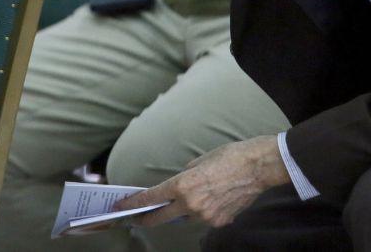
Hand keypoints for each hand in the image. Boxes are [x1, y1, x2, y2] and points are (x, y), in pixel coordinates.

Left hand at [115, 135, 289, 227]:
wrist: (257, 167)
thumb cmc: (227, 158)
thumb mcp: (196, 162)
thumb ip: (182, 178)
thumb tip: (175, 189)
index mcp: (182, 185)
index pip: (151, 198)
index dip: (134, 203)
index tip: (123, 206)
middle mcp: (191, 204)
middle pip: (162, 217)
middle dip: (147, 218)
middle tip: (136, 218)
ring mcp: (206, 216)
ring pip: (185, 217)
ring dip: (181, 211)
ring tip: (183, 200)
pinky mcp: (221, 221)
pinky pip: (204, 218)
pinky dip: (202, 211)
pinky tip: (211, 199)